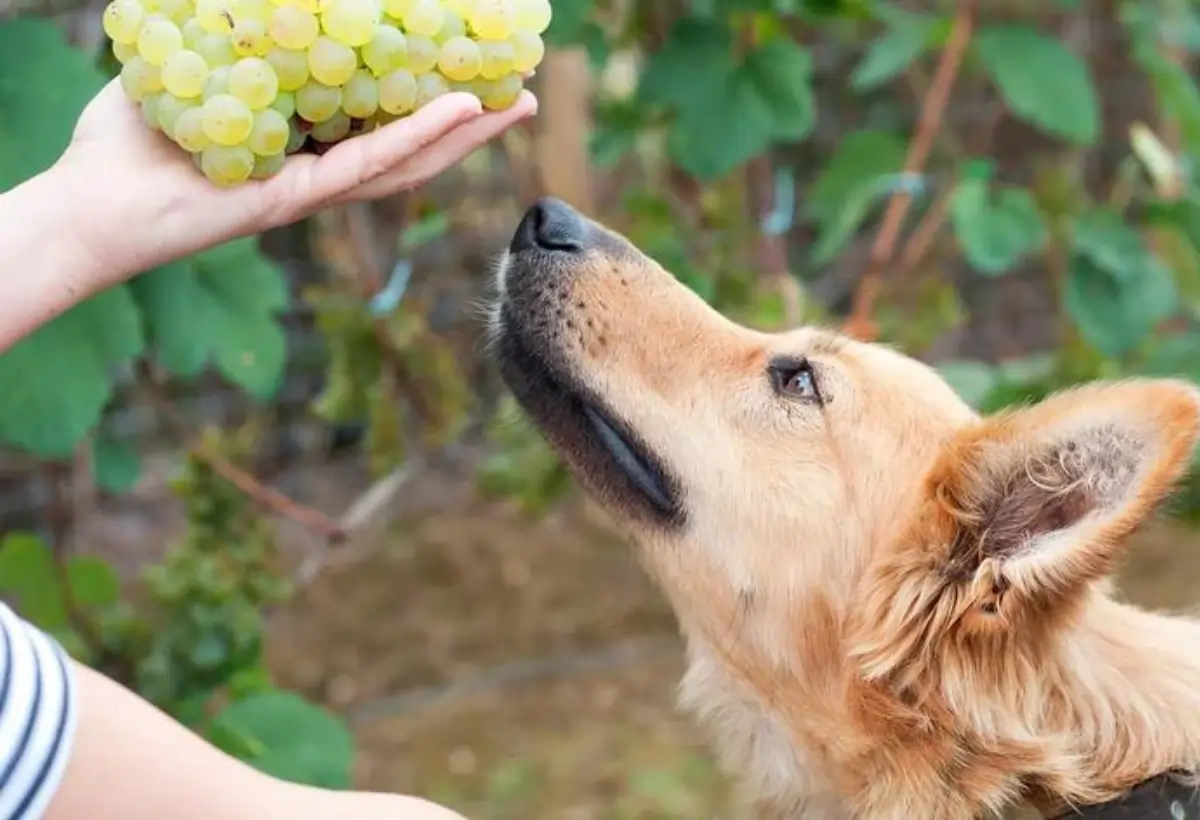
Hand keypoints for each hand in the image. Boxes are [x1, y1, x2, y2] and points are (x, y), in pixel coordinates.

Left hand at [53, 78, 536, 290]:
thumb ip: (228, 34)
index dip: (426, 94)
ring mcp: (314, 188)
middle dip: (469, 120)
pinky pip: (371, 165)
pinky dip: (419, 138)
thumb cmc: (129, 141)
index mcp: (301, 140)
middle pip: (410, 144)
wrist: (92, 201)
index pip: (377, 115)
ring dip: (467, 133)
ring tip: (516, 103)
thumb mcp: (189, 63)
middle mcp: (318, 168)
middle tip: (518, 88)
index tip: (466, 64)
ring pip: (408, 162)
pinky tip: (463, 110)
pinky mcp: (300, 199)